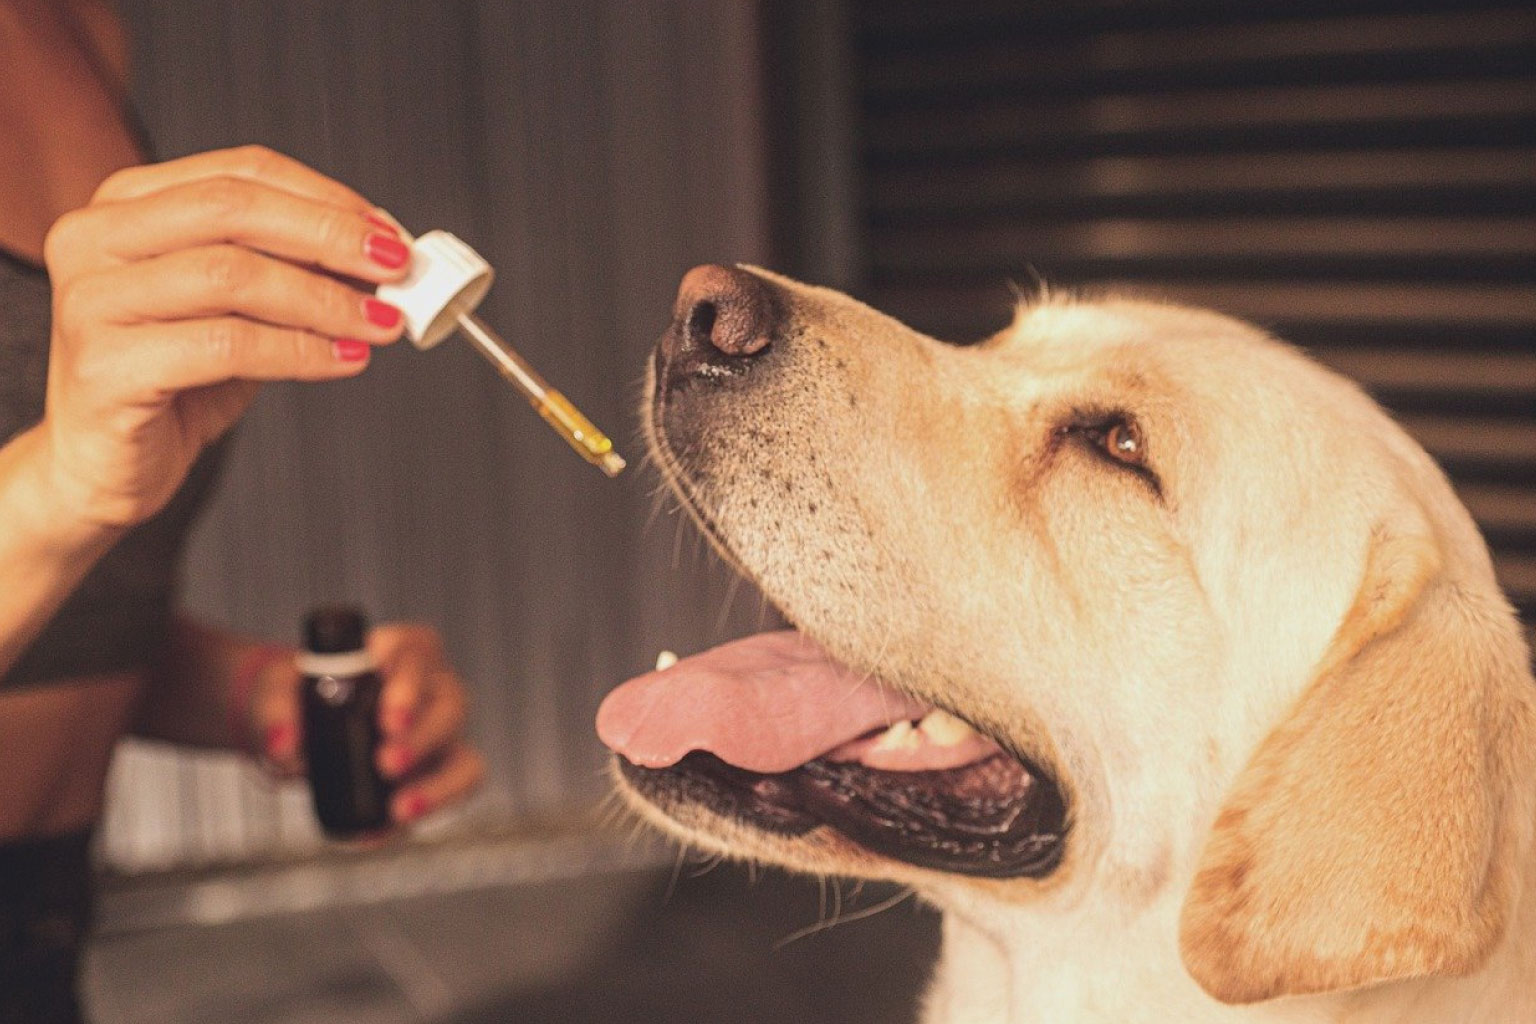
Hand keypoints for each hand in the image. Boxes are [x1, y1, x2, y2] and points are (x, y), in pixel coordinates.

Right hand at [39, 145, 411, 529]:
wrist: (106, 463)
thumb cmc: (172, 380)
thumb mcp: (239, 310)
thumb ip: (291, 271)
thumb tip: (377, 254)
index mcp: (126, 204)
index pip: (240, 171)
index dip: (325, 198)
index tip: (387, 232)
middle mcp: (96, 238)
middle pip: (233, 210)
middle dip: (330, 238)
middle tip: (396, 269)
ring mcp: (92, 300)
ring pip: (231, 276)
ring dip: (325, 300)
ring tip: (380, 323)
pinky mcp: (105, 366)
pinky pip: (225, 346)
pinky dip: (300, 352)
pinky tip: (343, 360)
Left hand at [252, 623, 485, 825]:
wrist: (293, 729)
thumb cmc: (295, 697)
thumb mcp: (274, 694)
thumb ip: (275, 713)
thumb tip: (285, 747)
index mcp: (398, 652)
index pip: (418, 651)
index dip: (409, 679)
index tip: (385, 712)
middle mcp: (431, 690)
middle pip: (449, 704)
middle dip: (422, 736)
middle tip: (386, 762)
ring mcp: (439, 736)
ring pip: (464, 756)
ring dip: (437, 785)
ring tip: (399, 808)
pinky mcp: (435, 775)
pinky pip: (452, 794)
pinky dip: (423, 813)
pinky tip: (379, 833)